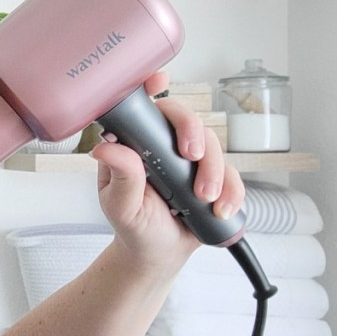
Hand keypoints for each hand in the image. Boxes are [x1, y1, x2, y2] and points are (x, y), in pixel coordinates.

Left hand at [89, 72, 244, 271]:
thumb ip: (120, 176)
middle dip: (193, 133)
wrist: (158, 253)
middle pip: (184, 118)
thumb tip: (104, 147)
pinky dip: (232, 190)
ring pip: (211, 143)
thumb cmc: (134, 226)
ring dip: (213, 170)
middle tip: (191, 157)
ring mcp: (189, 159)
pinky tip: (221, 208)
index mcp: (134, 145)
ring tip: (204, 199)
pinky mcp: (213, 175)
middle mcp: (162, 146)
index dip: (150, 87)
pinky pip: (231, 172)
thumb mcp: (121, 205)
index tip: (159, 81)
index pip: (142, 109)